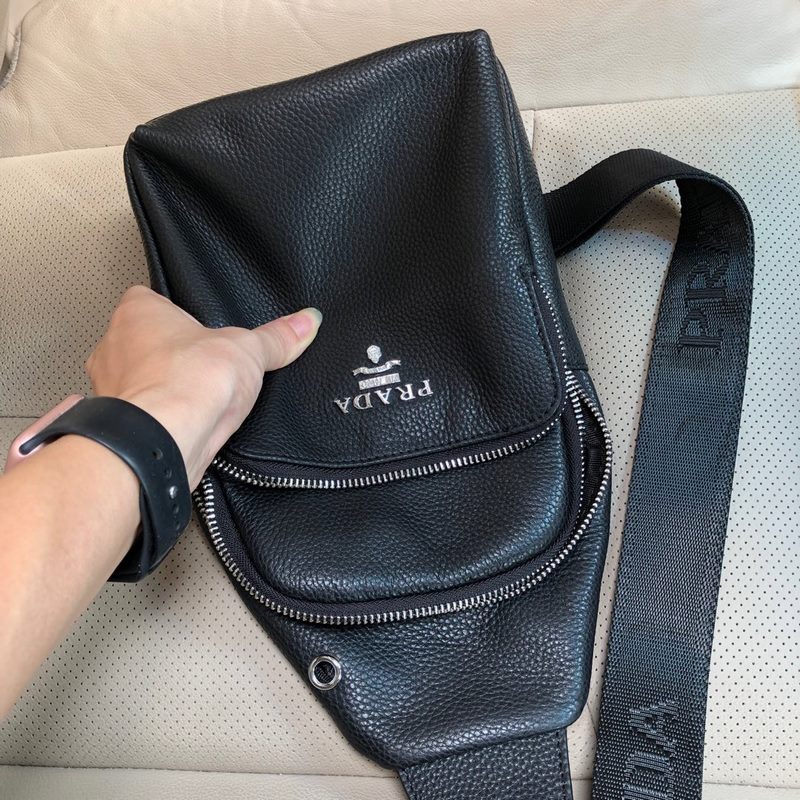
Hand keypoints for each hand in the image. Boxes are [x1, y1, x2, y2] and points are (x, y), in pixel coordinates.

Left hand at [85, 285, 321, 487]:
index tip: (197, 328)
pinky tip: (178, 427)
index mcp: (137, 313)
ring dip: (158, 390)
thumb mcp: (249, 351)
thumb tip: (308, 321)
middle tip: (201, 366)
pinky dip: (153, 422)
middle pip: (140, 342)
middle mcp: (112, 346)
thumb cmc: (191, 380)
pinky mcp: (114, 426)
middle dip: (167, 355)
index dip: (174, 314)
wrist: (163, 438)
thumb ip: (277, 337)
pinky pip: (136, 417)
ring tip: (194, 400)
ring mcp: (107, 388)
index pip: (148, 300)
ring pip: (134, 381)